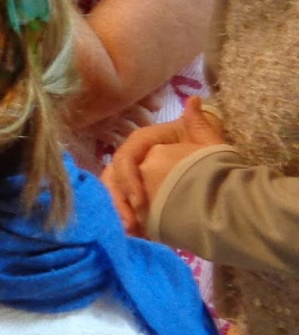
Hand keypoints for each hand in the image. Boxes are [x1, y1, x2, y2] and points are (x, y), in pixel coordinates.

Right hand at [102, 97, 225, 232]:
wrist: (220, 186)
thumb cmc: (211, 161)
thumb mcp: (206, 144)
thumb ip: (197, 125)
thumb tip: (194, 100)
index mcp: (146, 142)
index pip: (126, 156)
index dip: (128, 177)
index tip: (139, 201)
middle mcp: (135, 158)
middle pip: (114, 176)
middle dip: (119, 199)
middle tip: (130, 224)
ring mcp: (133, 178)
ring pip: (114, 192)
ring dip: (119, 210)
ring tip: (131, 231)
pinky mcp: (136, 197)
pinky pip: (122, 205)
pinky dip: (126, 217)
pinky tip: (134, 234)